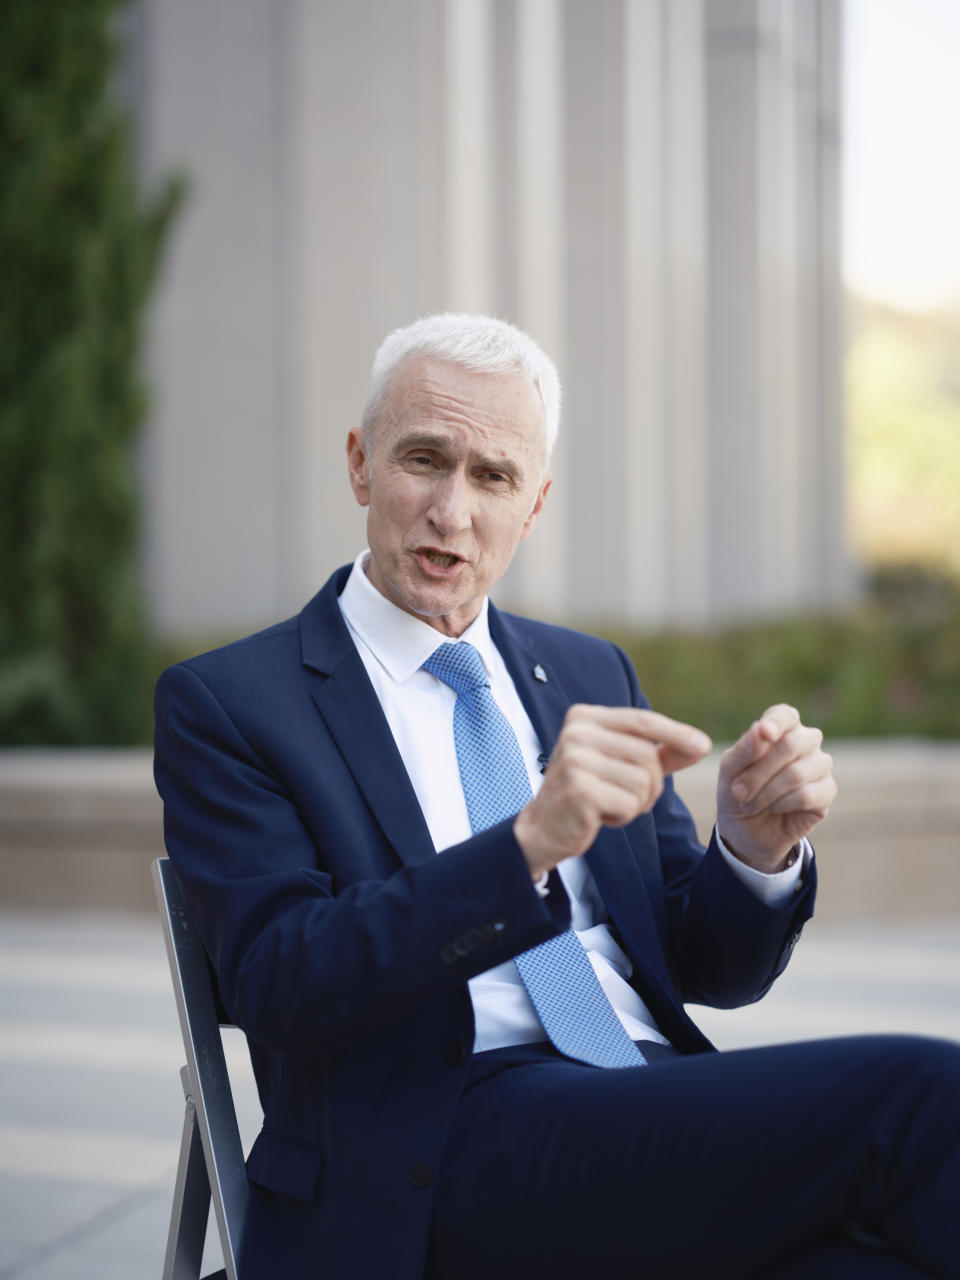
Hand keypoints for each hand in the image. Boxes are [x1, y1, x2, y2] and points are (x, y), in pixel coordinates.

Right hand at [513, 704, 711, 879]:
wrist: (542, 829)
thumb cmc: (586, 792)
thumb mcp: (620, 764)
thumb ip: (658, 753)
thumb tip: (701, 744)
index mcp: (584, 717)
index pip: (642, 720)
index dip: (675, 733)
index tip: (703, 745)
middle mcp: (576, 733)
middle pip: (647, 756)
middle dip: (650, 784)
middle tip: (626, 798)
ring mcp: (575, 760)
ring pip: (643, 781)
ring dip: (637, 802)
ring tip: (610, 804)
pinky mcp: (580, 789)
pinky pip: (630, 803)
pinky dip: (623, 815)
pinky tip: (600, 816)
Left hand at [717, 704, 836, 872]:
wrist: (746, 830)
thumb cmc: (738, 790)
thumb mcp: (730, 769)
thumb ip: (744, 749)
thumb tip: (761, 730)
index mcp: (781, 728)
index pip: (785, 715)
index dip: (776, 723)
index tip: (764, 733)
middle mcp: (806, 741)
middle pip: (791, 745)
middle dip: (758, 773)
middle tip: (739, 792)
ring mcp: (820, 765)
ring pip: (798, 772)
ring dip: (766, 793)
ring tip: (750, 804)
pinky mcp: (827, 791)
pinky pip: (807, 794)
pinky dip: (783, 804)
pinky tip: (774, 808)